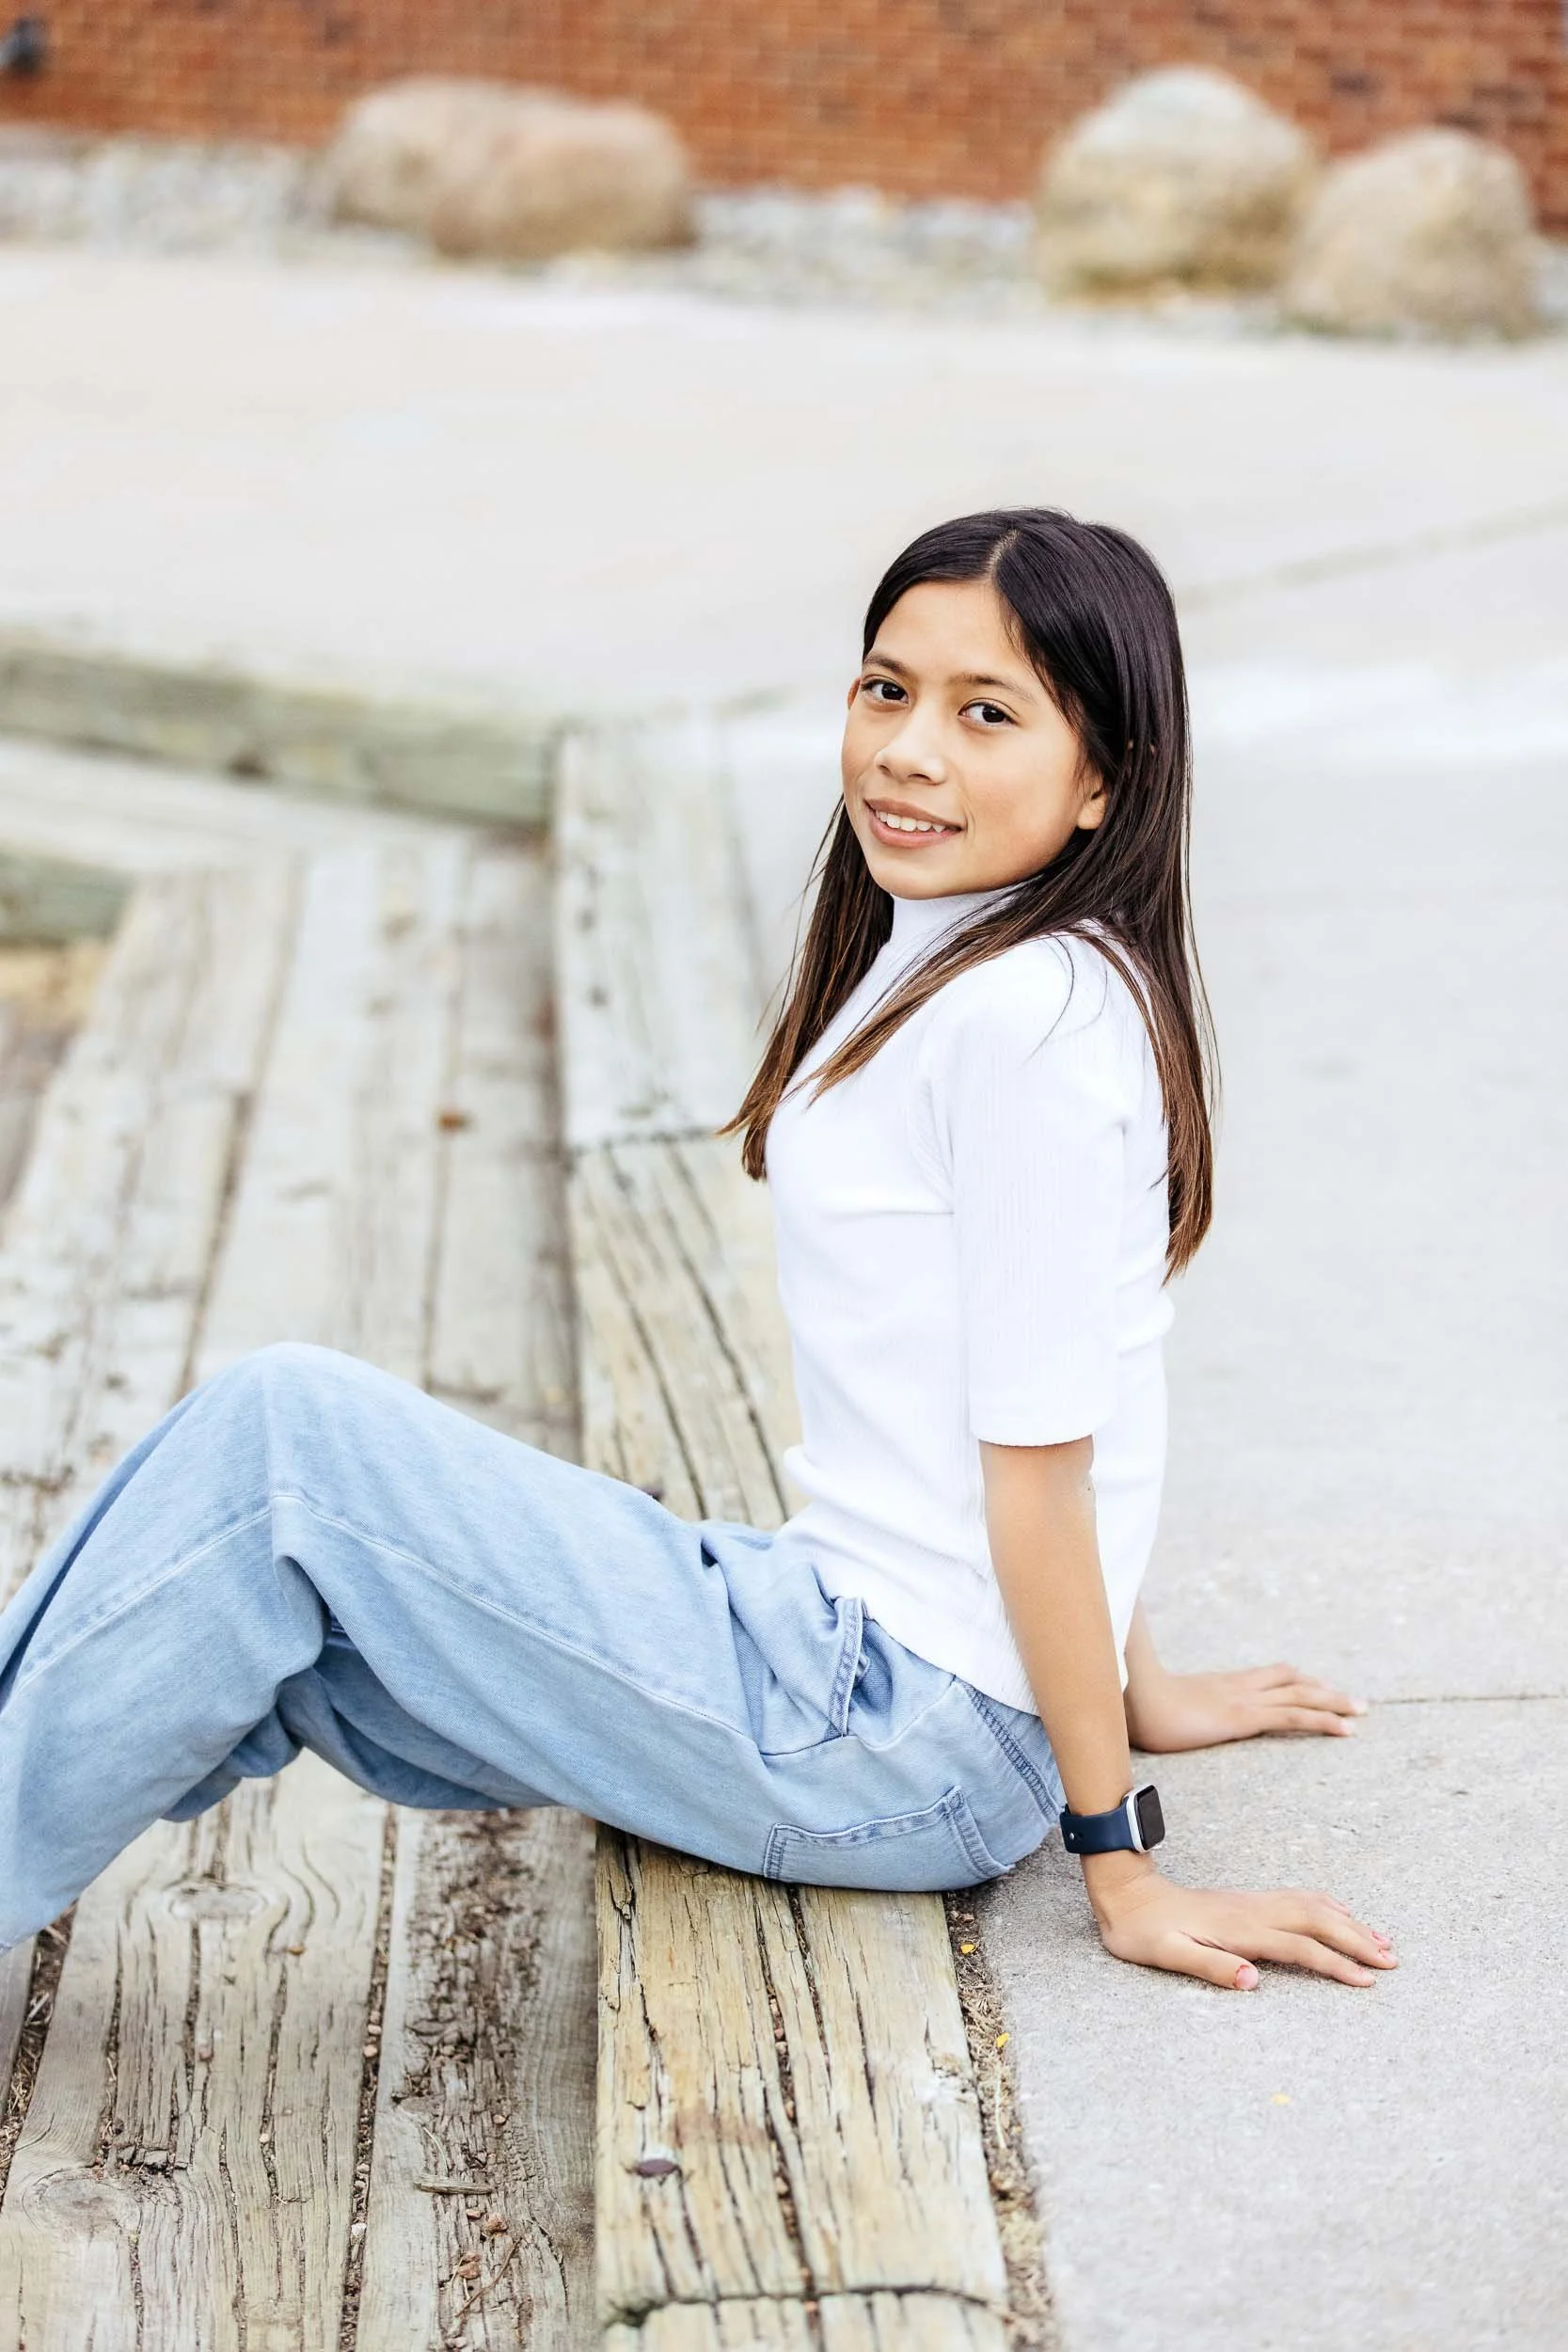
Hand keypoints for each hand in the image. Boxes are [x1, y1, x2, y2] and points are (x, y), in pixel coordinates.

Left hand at [1085, 1851, 1395, 1990]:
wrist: (1127, 1895)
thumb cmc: (1144, 1933)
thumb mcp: (1168, 1956)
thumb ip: (1211, 1967)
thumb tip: (1254, 1981)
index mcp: (1240, 1930)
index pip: (1300, 1947)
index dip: (1335, 1964)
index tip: (1366, 1982)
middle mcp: (1253, 1911)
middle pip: (1318, 1921)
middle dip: (1357, 1940)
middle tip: (1393, 1962)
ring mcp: (1252, 1902)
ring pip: (1313, 1906)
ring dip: (1349, 1921)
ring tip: (1381, 1940)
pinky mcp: (1248, 1901)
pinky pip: (1299, 1899)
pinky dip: (1328, 1906)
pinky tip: (1341, 1914)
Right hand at [1124, 1659, 1365, 1753]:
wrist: (1130, 1699)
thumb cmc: (1131, 1705)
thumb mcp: (1150, 1705)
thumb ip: (1159, 1705)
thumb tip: (1147, 1710)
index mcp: (1218, 1684)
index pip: (1266, 1676)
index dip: (1294, 1679)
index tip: (1313, 1684)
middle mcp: (1236, 1687)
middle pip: (1290, 1681)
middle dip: (1322, 1689)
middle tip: (1352, 1700)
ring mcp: (1243, 1700)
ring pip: (1300, 1695)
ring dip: (1334, 1702)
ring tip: (1361, 1710)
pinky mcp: (1245, 1716)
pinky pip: (1294, 1715)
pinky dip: (1324, 1720)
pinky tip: (1346, 1729)